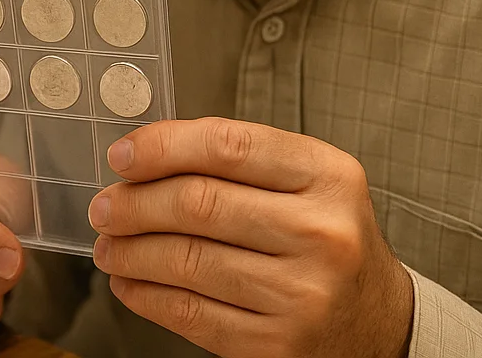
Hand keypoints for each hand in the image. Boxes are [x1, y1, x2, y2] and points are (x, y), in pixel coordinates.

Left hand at [89, 118, 412, 357]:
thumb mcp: (307, 182)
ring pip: (186, 261)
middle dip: (133, 204)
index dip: (161, 146)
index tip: (121, 155)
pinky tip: (129, 283)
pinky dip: (146, 296)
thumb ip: (236, 159)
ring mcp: (303, 294)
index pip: (227, 145)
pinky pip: (191, 314)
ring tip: (108, 245)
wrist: (377, 321)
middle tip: (104, 207)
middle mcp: (323, 233)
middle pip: (198, 204)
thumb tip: (143, 155)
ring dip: (130, 252)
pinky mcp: (278, 345)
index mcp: (329, 176)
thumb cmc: (325, 238)